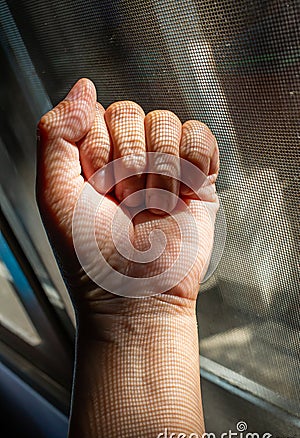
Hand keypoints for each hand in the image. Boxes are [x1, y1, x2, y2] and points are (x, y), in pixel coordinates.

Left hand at [37, 78, 218, 307]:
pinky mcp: (199, 176)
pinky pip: (200, 135)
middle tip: (126, 202)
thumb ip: (56, 135)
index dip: (97, 150)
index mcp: (92, 156)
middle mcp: (128, 155)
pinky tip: (182, 195)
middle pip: (131, 112)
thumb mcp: (55, 194)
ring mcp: (165, 163)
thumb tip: (84, 86)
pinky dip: (192, 164)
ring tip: (154, 205)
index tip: (98, 189)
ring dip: (159, 170)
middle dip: (126, 162)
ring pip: (166, 121)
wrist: (138, 295)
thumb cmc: (93, 255)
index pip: (95, 113)